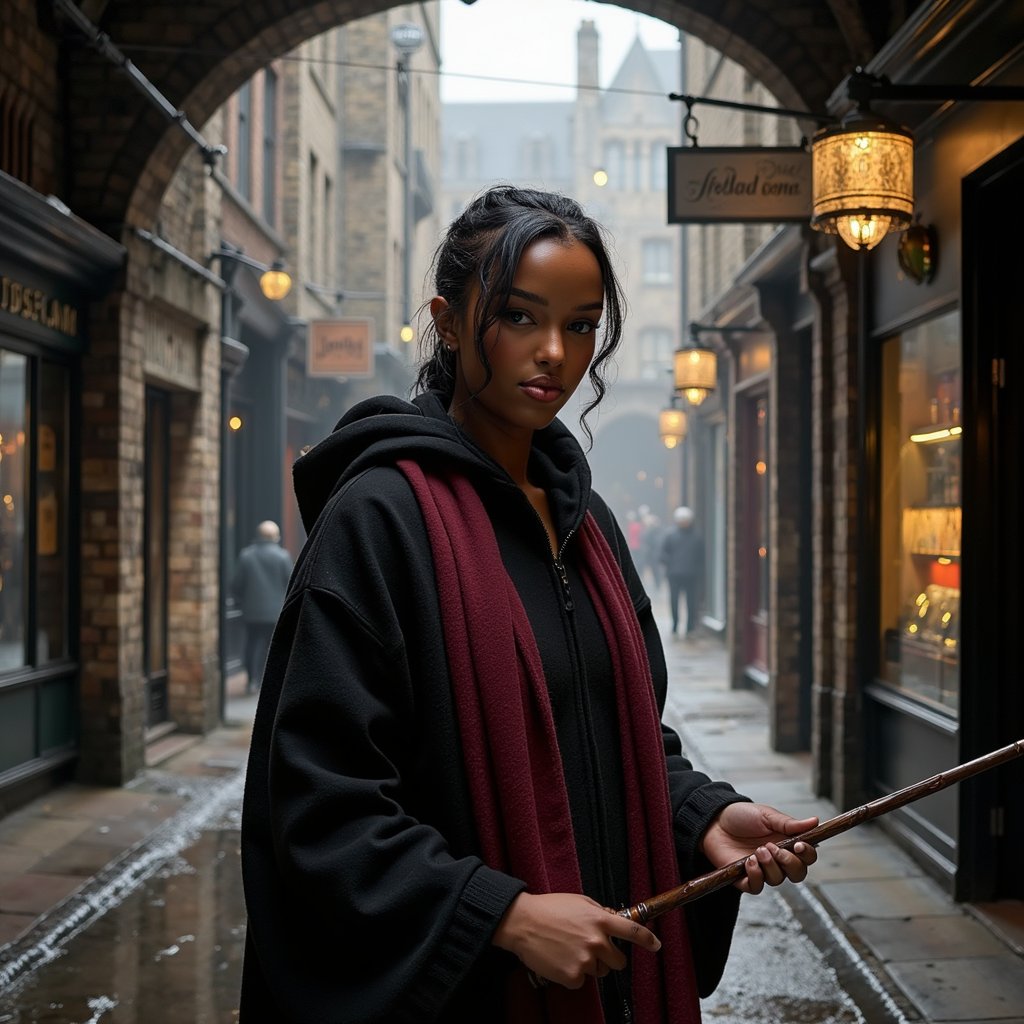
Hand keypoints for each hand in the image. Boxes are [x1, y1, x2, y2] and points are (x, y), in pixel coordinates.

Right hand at [492, 891, 660, 988]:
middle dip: (610, 957)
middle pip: (619, 961)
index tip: (656, 946)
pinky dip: (572, 974)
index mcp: (600, 920)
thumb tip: (614, 918)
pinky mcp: (572, 977)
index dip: (648, 941)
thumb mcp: (579, 901)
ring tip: (569, 950)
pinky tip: (560, 959)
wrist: (523, 923)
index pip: (632, 931)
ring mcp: (585, 961)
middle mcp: (596, 941)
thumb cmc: (549, 908)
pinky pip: (581, 981)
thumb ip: (599, 912)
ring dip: (590, 965)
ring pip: (600, 971)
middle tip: (592, 949)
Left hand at [700, 802, 818, 894]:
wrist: (714, 821)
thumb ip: (789, 823)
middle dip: (790, 863)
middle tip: (775, 849)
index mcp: (786, 843)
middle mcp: (777, 860)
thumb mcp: (766, 815)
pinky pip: (757, 887)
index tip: (799, 845)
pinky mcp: (745, 878)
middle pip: (798, 874)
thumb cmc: (741, 816)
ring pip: (778, 880)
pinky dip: (756, 876)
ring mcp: (762, 870)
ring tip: (757, 850)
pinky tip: (749, 862)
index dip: (807, 854)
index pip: (807, 857)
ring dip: (770, 866)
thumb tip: (815, 821)